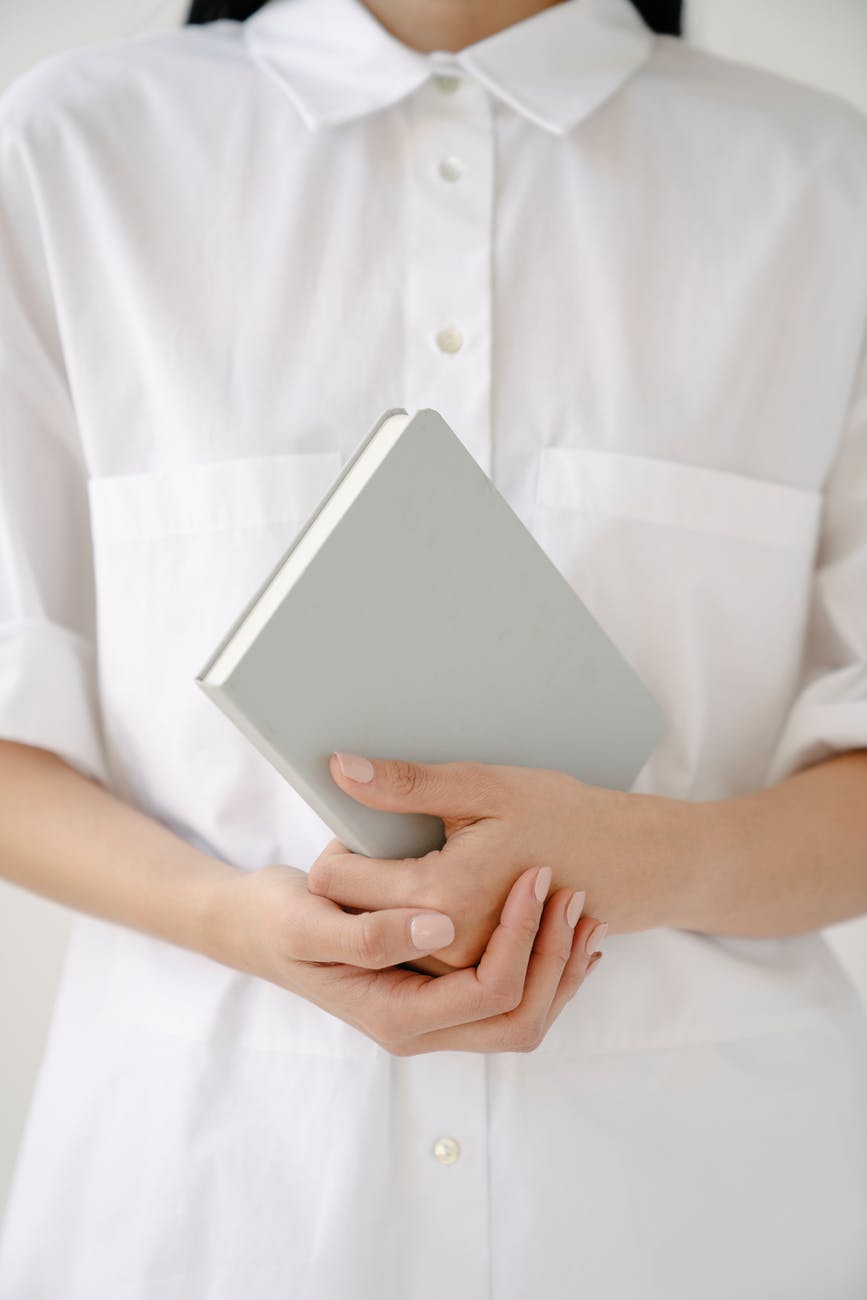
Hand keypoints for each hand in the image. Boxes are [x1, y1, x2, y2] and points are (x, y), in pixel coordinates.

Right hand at [203, 862, 601, 1054]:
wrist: (256, 928)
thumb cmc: (277, 921)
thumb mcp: (308, 921)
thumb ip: (369, 932)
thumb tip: (438, 927)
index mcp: (396, 1016)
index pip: (487, 993)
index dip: (520, 938)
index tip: (534, 878)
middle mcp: (421, 1029)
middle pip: (519, 1020)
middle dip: (555, 960)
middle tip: (574, 895)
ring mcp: (433, 1016)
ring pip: (523, 1016)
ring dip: (559, 966)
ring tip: (584, 909)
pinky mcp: (440, 993)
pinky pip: (510, 998)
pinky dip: (546, 965)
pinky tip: (564, 926)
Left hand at [308, 751, 689, 969]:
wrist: (626, 863)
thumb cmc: (560, 815)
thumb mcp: (482, 787)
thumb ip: (406, 785)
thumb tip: (339, 769)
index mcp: (439, 895)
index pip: (335, 879)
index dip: (338, 844)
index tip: (362, 822)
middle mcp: (446, 945)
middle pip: (350, 914)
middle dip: (355, 879)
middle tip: (391, 839)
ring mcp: (462, 967)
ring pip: (380, 939)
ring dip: (382, 904)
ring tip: (419, 861)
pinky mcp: (474, 974)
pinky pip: (415, 954)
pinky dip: (412, 923)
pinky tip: (441, 890)